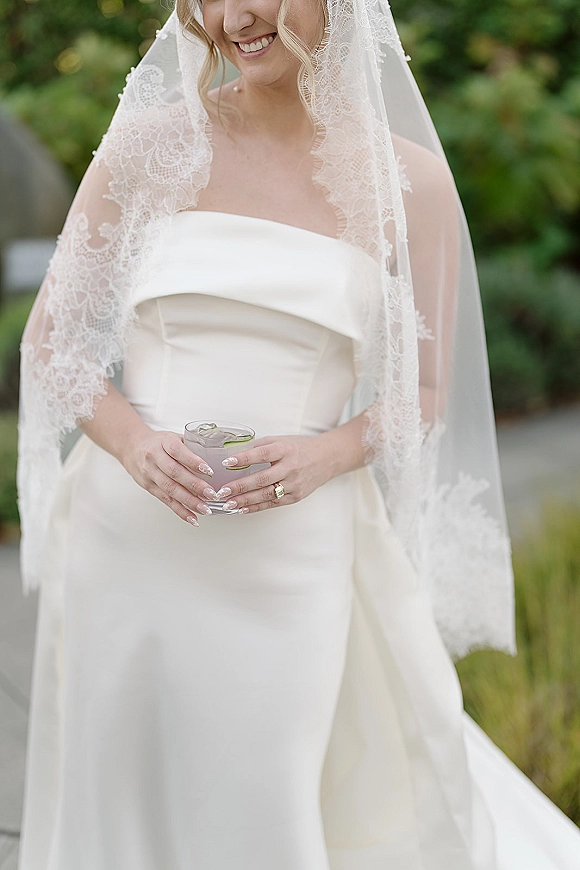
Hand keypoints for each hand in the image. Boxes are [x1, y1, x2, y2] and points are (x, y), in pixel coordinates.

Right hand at [121, 427, 219, 525]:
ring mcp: (150, 474)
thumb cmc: (159, 442)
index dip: (193, 461)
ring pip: (170, 489)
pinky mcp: (149, 487)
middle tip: (212, 494)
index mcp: (164, 442)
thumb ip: (192, 445)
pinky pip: (166, 500)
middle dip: (195, 486)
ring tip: (205, 509)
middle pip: (175, 473)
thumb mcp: (173, 437)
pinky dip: (180, 511)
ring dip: (189, 502)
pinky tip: (193, 518)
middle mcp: (154, 458)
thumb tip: (219, 455)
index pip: (178, 452)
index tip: (209, 471)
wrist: (131, 447)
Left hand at [211, 434, 336, 513]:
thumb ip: (259, 446)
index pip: (262, 454)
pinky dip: (256, 507)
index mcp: (285, 450)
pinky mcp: (295, 496)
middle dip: (240, 486)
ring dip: (245, 500)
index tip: (227, 463)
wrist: (327, 458)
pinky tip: (242, 509)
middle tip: (222, 491)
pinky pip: (273, 503)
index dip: (244, 459)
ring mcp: (294, 484)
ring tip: (228, 503)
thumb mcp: (281, 440)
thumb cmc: (300, 448)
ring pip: (266, 494)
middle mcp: (290, 467)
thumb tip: (234, 453)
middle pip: (262, 479)